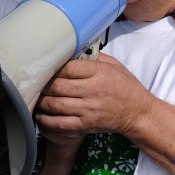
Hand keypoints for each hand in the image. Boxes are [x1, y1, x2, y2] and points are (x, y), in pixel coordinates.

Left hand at [35, 53, 154, 140]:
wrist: (138, 113)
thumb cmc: (127, 88)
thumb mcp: (115, 66)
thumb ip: (94, 58)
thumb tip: (73, 51)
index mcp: (100, 73)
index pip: (68, 68)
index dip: (53, 68)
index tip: (46, 68)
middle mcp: (93, 90)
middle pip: (58, 86)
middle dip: (42, 85)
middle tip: (35, 83)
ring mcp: (89, 109)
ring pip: (55, 104)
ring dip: (41, 101)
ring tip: (35, 98)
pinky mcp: (87, 124)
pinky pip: (60, 123)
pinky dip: (46, 120)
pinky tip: (40, 116)